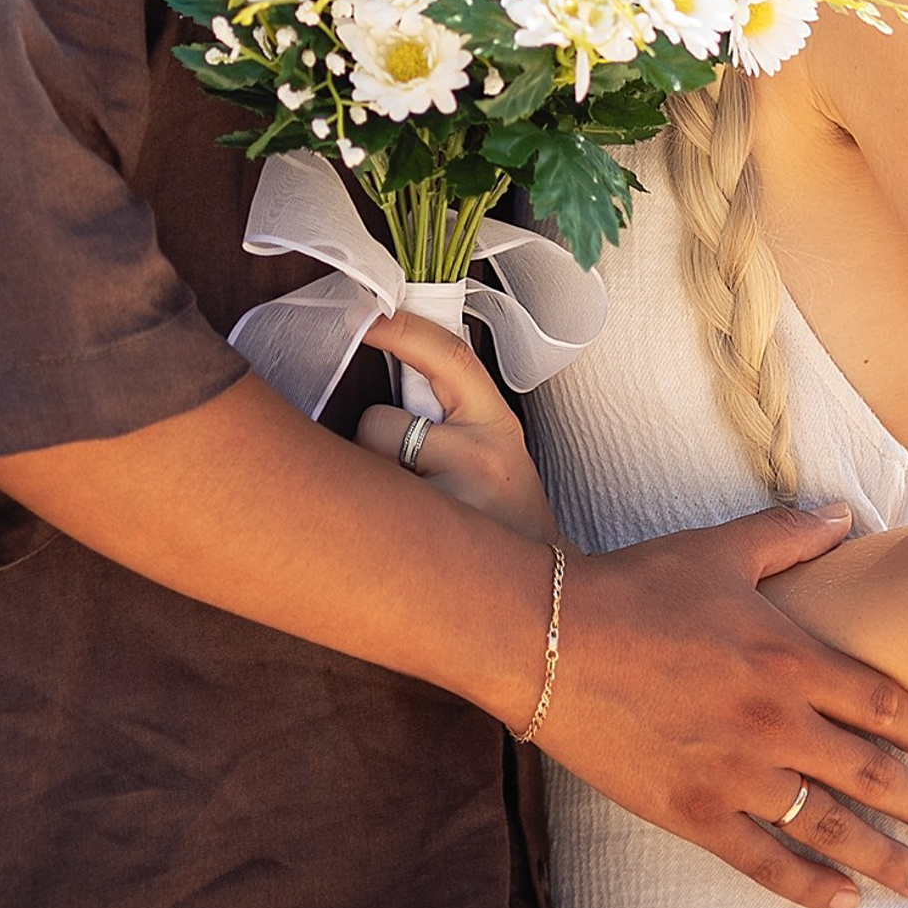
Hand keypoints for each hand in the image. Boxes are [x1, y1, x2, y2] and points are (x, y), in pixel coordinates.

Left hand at [354, 310, 558, 544]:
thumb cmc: (503, 510)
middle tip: (399, 468)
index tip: (365, 316)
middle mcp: (481, 458)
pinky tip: (402, 541)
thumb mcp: (494, 444)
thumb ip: (450, 406)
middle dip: (374, 442)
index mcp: (496, 423)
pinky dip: (372, 522)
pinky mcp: (431, 547)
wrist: (542, 590)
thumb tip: (390, 364)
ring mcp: (456, 504)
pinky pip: (368, 515)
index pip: (449, 356)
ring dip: (372, 486)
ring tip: (410, 510)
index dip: (402, 330)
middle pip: (380, 424)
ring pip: (367, 472)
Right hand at [542, 507, 907, 907]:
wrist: (550, 637)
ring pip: (832, 829)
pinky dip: (813, 888)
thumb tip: (842, 513)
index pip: (880, 703)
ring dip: (887, 858)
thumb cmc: (636, 586)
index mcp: (786, 656)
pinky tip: (846, 900)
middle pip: (871, 775)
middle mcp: (773, 722)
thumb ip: (788, 535)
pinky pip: (767, 863)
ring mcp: (736, 775)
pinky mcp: (695, 812)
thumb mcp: (718, 549)